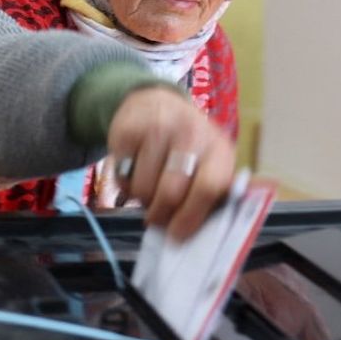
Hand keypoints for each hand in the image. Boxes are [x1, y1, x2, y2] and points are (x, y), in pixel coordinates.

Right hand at [107, 86, 236, 240]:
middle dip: (161, 214)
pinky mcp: (127, 129)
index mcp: (219, 148)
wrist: (155, 103)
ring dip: (142, 199)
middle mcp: (191, 133)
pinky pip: (121, 177)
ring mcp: (158, 128)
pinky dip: (125, 184)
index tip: (177, 235)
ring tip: (149, 187)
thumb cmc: (187, 146)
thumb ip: (209, 196)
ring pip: (143, 189)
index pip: (210, 187)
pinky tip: (135, 170)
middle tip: (157, 219)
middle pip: (171, 192)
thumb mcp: (208, 163)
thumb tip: (195, 236)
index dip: (191, 216)